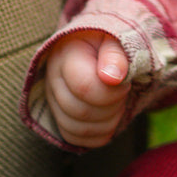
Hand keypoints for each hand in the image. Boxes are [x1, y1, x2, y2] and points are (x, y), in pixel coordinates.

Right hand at [44, 30, 130, 147]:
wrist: (100, 46)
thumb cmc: (110, 42)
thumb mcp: (117, 38)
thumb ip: (116, 54)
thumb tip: (112, 78)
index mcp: (65, 54)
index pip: (84, 87)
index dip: (112, 91)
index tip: (125, 81)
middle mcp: (51, 77)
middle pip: (80, 112)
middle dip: (111, 106)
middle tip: (123, 91)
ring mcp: (52, 99)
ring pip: (76, 129)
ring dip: (107, 122)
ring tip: (117, 102)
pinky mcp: (57, 115)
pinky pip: (73, 138)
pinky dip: (97, 134)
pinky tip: (109, 116)